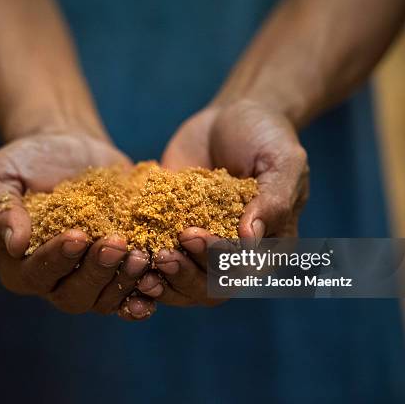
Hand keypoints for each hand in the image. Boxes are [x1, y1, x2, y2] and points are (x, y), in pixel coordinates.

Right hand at [0, 129, 155, 319]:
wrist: (70, 149)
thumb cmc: (28, 161)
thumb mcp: (0, 176)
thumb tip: (14, 245)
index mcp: (18, 266)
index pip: (35, 275)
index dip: (56, 259)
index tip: (77, 235)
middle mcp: (54, 281)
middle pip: (74, 296)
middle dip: (97, 272)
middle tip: (117, 243)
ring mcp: (89, 279)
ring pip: (106, 299)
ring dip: (125, 283)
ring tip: (143, 256)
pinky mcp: (118, 269)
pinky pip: (132, 293)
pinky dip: (146, 292)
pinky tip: (159, 279)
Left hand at [139, 101, 308, 305]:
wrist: (230, 118)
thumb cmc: (266, 137)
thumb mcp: (282, 162)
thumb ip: (272, 201)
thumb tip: (250, 240)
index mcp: (268, 246)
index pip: (242, 271)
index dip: (215, 262)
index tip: (190, 235)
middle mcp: (235, 256)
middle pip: (210, 288)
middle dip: (184, 275)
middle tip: (162, 254)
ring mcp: (201, 249)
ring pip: (182, 283)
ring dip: (161, 279)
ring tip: (139, 262)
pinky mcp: (172, 235)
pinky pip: (158, 261)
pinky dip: (141, 266)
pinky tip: (122, 257)